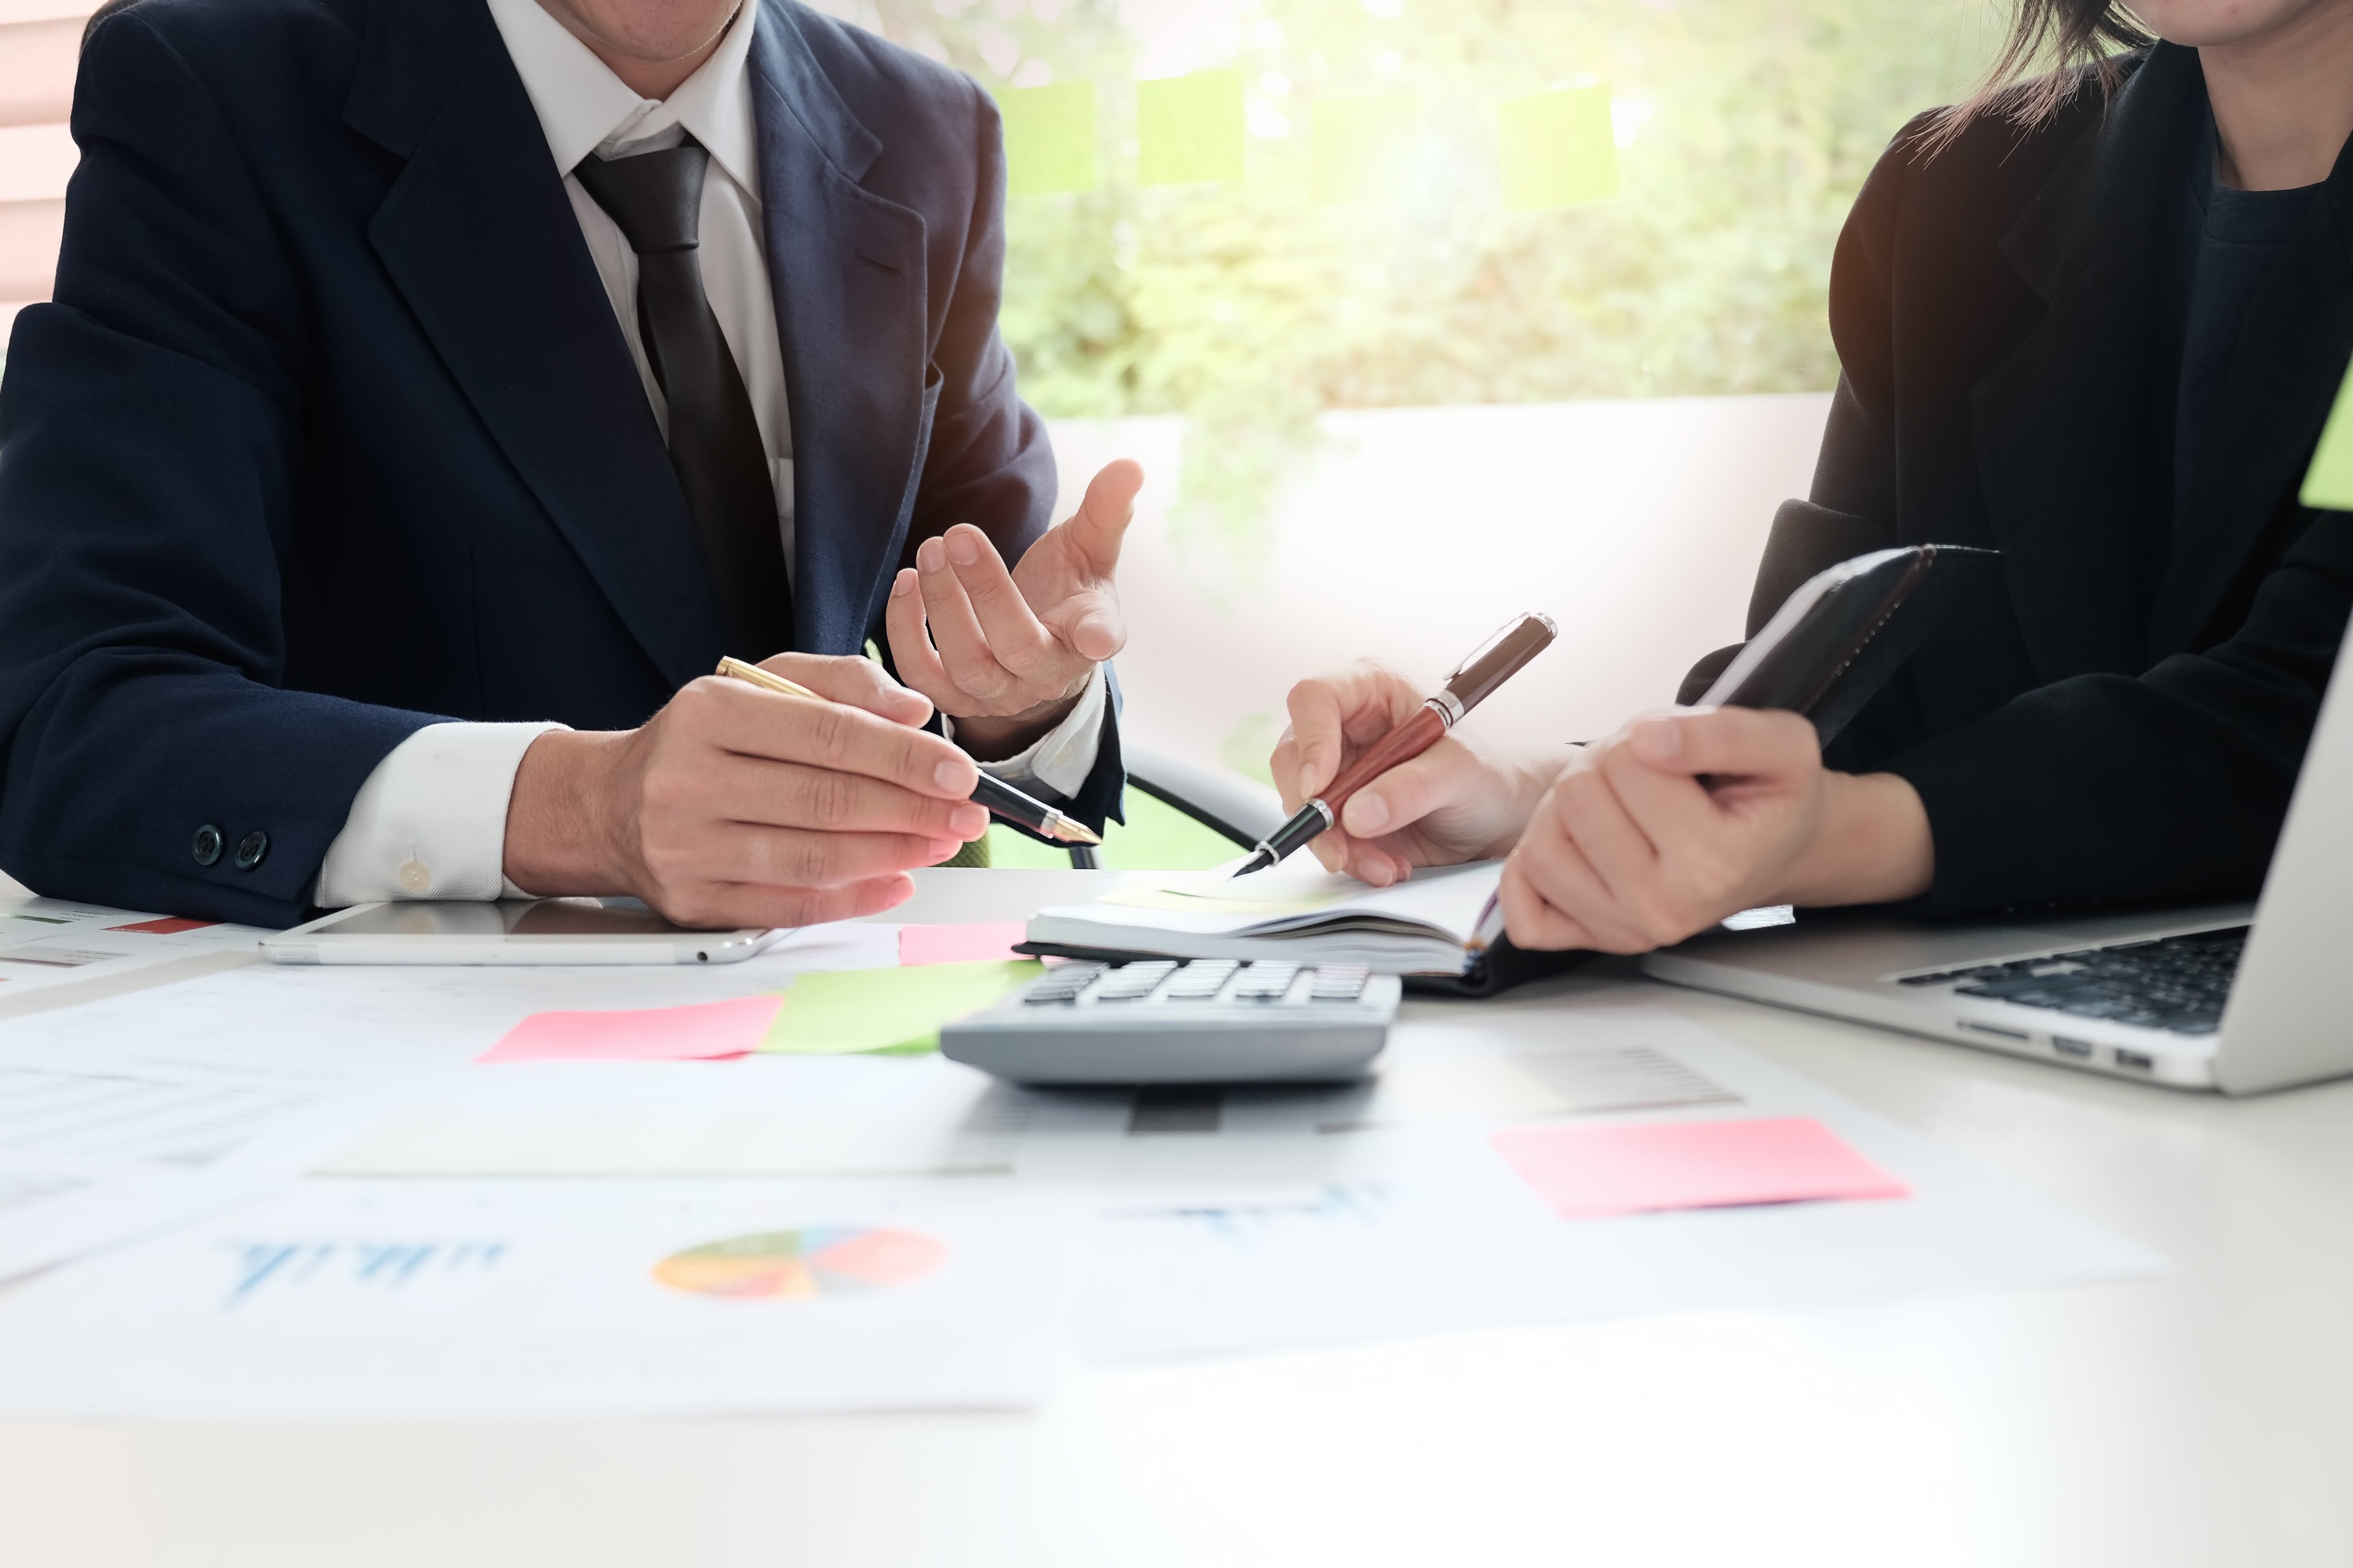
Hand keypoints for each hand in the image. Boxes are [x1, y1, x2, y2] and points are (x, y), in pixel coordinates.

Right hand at [502, 653, 989, 928]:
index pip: (828, 734)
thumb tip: (914, 711)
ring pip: (814, 859)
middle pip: (826, 801)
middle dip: (914, 811)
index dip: (904, 756)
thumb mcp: (761, 684)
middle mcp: (688, 780)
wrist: (610, 804)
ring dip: (894, 855)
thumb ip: (843, 682)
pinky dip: (854, 898)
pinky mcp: (693, 903)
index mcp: (708, 714)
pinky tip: (897, 880)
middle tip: (968, 815)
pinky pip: (791, 907)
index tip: (960, 771)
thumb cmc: (703, 741)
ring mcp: (686, 849)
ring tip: (941, 844)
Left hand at [885, 459, 1143, 760]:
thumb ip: (1106, 511)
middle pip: (1018, 647)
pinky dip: (905, 631)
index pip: (1099, 638)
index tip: (1096, 636)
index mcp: (1088, 636)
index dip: (1098, 637)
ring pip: (967, 665)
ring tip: (930, 550)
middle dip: (986, 590)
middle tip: (958, 534)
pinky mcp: (956, 698)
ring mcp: (999, 693)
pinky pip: (922, 675)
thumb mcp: (1090, 549)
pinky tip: (906, 581)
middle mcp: (1045, 676)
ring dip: (942, 605)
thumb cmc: (1067, 591)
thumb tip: (1130, 465)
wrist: (1037, 644)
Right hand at [1269, 660, 1560, 885]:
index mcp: (1371, 691)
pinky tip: (1388, 867)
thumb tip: (1357, 814)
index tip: (1319, 787)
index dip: (1310, 740)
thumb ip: (1412, 788)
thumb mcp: (1460, 774)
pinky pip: (1322, 837)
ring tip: (1385, 866)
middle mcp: (1344, 728)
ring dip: (1334, 844)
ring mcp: (1337, 772)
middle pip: (1292, 756)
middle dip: (1312, 809)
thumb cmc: (1485, 776)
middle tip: (1339, 847)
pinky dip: (1349, 860)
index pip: (1315, 698)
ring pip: (1301, 804)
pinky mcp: (1339, 812)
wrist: (1497, 819)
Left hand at [1498, 706, 1933, 952]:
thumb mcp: (1780, 744)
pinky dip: (1530, 865)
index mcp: (1713, 863)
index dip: (1644, 737)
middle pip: (1576, 797)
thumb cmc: (1770, 799)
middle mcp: (1664, 908)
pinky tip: (1575, 844)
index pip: (1628, 762)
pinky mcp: (1588, 939)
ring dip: (1566, 808)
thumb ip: (1720, 732)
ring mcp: (1622, 930)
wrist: (1774, 851)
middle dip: (1603, 767)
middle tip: (1644, 777)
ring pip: (1541, 843)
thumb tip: (1647, 739)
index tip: (1675, 754)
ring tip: (1615, 805)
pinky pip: (1520, 901)